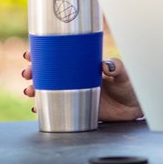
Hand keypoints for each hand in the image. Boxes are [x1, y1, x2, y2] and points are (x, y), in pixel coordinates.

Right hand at [22, 51, 143, 121]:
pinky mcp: (76, 108)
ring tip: (29, 92)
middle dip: (33, 73)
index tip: (29, 55)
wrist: (134, 106)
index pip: (58, 56)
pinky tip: (36, 109)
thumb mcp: (123, 72)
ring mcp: (73, 93)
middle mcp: (74, 78)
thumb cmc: (129, 84)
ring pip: (47, 90)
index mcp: (82, 65)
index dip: (41, 54)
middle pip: (47, 73)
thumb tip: (105, 65)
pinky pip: (55, 108)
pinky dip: (43, 108)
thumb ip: (116, 67)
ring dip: (34, 90)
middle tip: (28, 74)